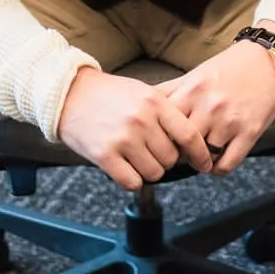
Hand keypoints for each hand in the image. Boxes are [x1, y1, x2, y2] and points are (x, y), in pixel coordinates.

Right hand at [57, 67, 213, 190]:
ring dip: (149, 170)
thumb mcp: (142, 91)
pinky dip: (132, 179)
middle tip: (153, 152)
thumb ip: (165, 111)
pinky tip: (125, 167)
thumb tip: (190, 139)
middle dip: (166, 160)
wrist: (70, 94)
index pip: (189, 135)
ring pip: (154, 173)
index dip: (200, 153)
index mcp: (154, 103)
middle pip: (171, 158)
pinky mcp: (105, 156)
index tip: (204, 163)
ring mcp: (123, 140)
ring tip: (137, 157)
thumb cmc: (108, 93)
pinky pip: (132, 182)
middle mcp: (141, 121)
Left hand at [156, 40, 274, 174]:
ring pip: (204, 157)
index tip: (162, 142)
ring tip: (200, 157)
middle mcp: (209, 107)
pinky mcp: (250, 132)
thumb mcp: (196, 74)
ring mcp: (230, 121)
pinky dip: (219, 169)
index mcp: (192, 91)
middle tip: (180, 154)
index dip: (160, 137)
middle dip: (180, 153)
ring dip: (200, 161)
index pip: (165, 125)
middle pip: (183, 144)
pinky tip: (217, 161)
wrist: (267, 60)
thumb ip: (171, 90)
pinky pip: (227, 164)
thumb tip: (144, 102)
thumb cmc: (230, 67)